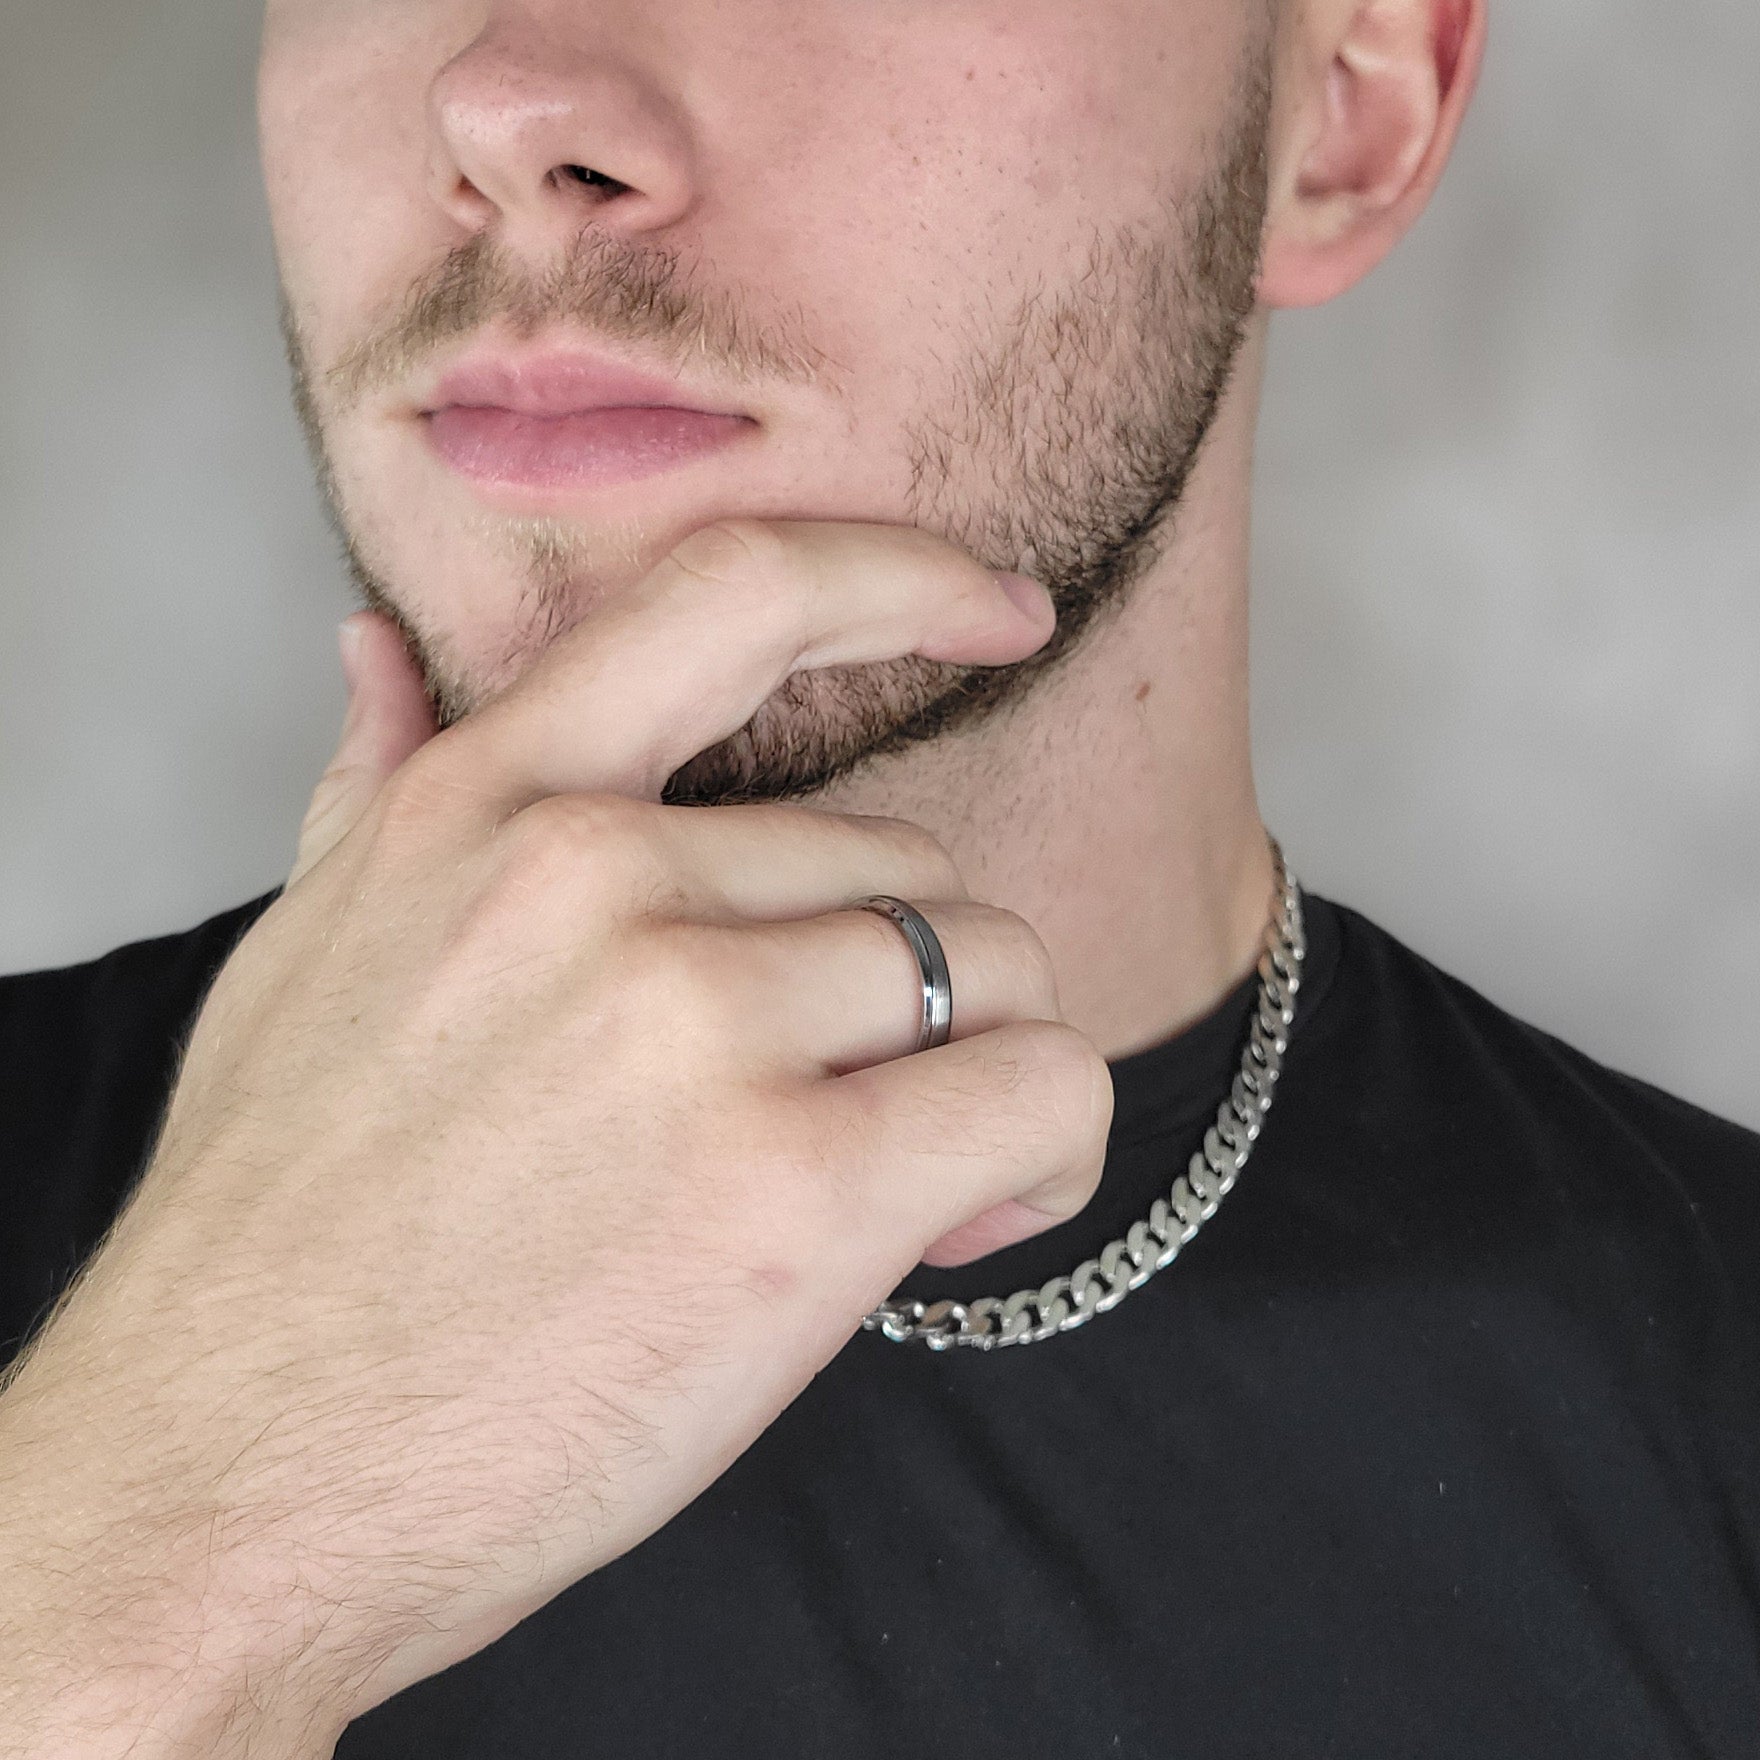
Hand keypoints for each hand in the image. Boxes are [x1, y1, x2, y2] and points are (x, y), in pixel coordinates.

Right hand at [0, 522, 1111, 1757]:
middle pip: (901, 861)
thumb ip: (374, 791)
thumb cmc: (274, 1240)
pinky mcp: (793, 1183)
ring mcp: (695, 1022)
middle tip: (849, 1109)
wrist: (222, 1486)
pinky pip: (1038, 1089)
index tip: (1001, 606)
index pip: (735, 599)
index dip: (899, 579)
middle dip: (907, 989)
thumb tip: (378, 653)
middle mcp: (597, 880)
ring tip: (898, 1184)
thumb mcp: (302, 960)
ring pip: (985, 968)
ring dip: (976, 1073)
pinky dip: (1043, 1152)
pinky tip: (965, 1222)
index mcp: (487, 809)